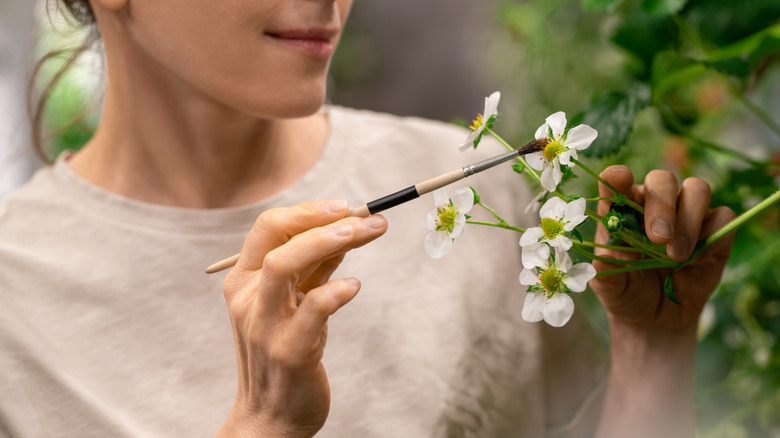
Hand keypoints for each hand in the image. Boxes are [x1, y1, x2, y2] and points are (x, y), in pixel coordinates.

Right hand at [216, 199, 386, 437]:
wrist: (271, 418)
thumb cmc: (286, 351)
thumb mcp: (294, 302)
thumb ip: (316, 266)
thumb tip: (349, 227)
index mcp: (243, 281)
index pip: (267, 228)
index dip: (306, 210)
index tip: (343, 205)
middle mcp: (247, 299)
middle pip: (276, 240)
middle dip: (320, 220)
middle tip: (363, 216)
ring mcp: (264, 325)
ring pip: (283, 266)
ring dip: (326, 242)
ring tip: (363, 232)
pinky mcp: (289, 351)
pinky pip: (313, 309)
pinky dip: (338, 291)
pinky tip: (355, 286)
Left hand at [589, 166, 735, 330]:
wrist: (656, 317)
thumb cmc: (627, 292)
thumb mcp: (611, 289)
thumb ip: (606, 276)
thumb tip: (599, 262)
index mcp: (621, 210)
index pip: (616, 182)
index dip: (617, 176)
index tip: (620, 178)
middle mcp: (653, 205)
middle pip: (663, 180)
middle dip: (662, 205)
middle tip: (658, 239)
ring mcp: (686, 214)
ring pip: (697, 189)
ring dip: (689, 220)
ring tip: (677, 256)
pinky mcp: (714, 230)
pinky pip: (723, 216)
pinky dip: (712, 236)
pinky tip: (695, 261)